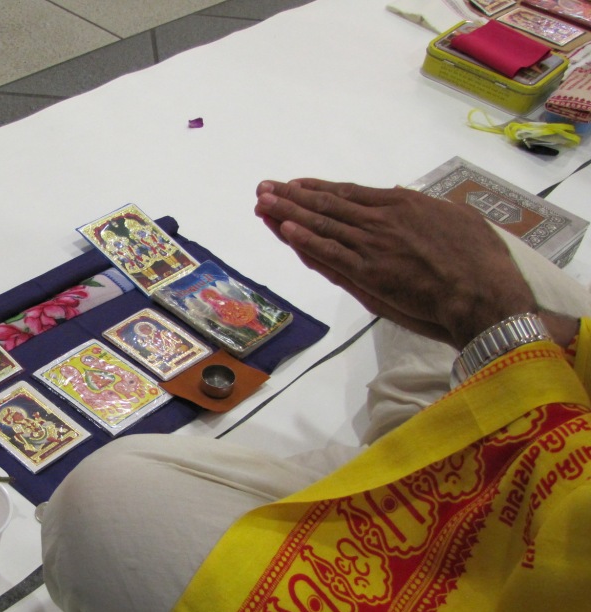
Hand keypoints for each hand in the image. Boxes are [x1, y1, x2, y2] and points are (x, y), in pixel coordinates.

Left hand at [254, 178, 538, 348]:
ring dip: (288, 214)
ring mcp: (373, 246)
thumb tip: (403, 197)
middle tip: (263, 187)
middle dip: (291, 196)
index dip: (317, 189)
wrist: (483, 292)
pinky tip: (284, 230)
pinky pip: (329, 254)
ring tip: (262, 204)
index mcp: (403, 203)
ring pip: (322, 225)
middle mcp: (382, 220)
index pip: (348, 193)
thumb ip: (424, 209)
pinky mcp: (369, 273)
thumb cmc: (480, 259)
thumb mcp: (456, 218)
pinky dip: (306, 241)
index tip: (294, 184)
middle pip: (326, 205)